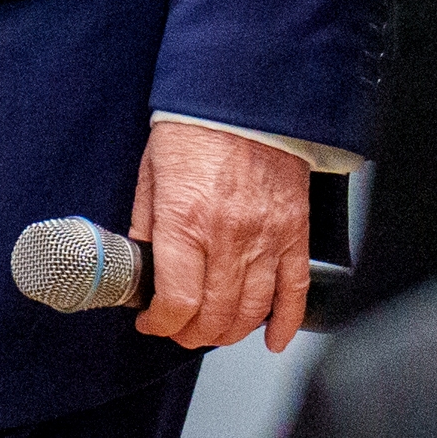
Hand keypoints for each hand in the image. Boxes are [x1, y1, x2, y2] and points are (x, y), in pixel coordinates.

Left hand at [129, 118, 312, 355]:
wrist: (244, 99)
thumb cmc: (196, 130)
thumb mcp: (151, 176)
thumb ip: (146, 226)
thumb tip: (142, 265)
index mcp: (185, 222)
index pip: (176, 302)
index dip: (160, 324)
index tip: (151, 322)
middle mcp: (228, 237)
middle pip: (214, 315)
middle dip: (190, 333)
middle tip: (179, 330)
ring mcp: (266, 238)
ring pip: (252, 311)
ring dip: (229, 332)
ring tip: (214, 330)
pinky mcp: (294, 233)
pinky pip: (295, 291)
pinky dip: (285, 322)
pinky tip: (271, 338)